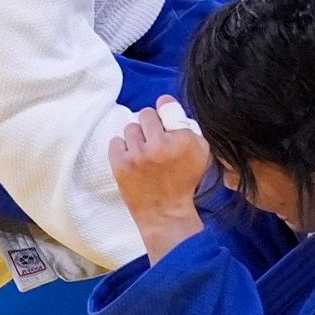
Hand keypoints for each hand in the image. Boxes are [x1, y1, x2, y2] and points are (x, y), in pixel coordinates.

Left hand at [109, 97, 209, 262]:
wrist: (165, 213)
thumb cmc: (184, 181)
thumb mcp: (199, 151)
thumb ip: (185, 124)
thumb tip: (164, 101)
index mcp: (182, 140)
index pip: (165, 108)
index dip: (164, 118)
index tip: (164, 127)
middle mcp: (159, 145)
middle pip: (146, 115)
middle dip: (150, 126)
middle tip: (154, 142)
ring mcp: (138, 156)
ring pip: (130, 128)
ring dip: (136, 139)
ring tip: (144, 154)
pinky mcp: (120, 165)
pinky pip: (115, 142)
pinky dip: (122, 149)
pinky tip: (132, 160)